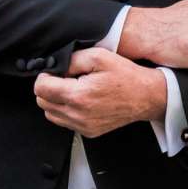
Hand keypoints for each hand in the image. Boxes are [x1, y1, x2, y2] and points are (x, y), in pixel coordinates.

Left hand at [33, 46, 167, 137]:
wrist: (146, 97)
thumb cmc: (126, 76)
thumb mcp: (99, 56)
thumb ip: (72, 59)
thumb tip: (55, 66)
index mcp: (78, 95)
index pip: (40, 89)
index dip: (44, 76)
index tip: (54, 72)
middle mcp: (78, 115)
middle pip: (42, 102)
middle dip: (48, 88)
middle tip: (64, 79)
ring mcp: (83, 126)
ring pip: (50, 114)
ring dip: (55, 101)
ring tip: (72, 89)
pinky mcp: (88, 132)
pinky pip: (64, 122)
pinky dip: (66, 111)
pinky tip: (80, 100)